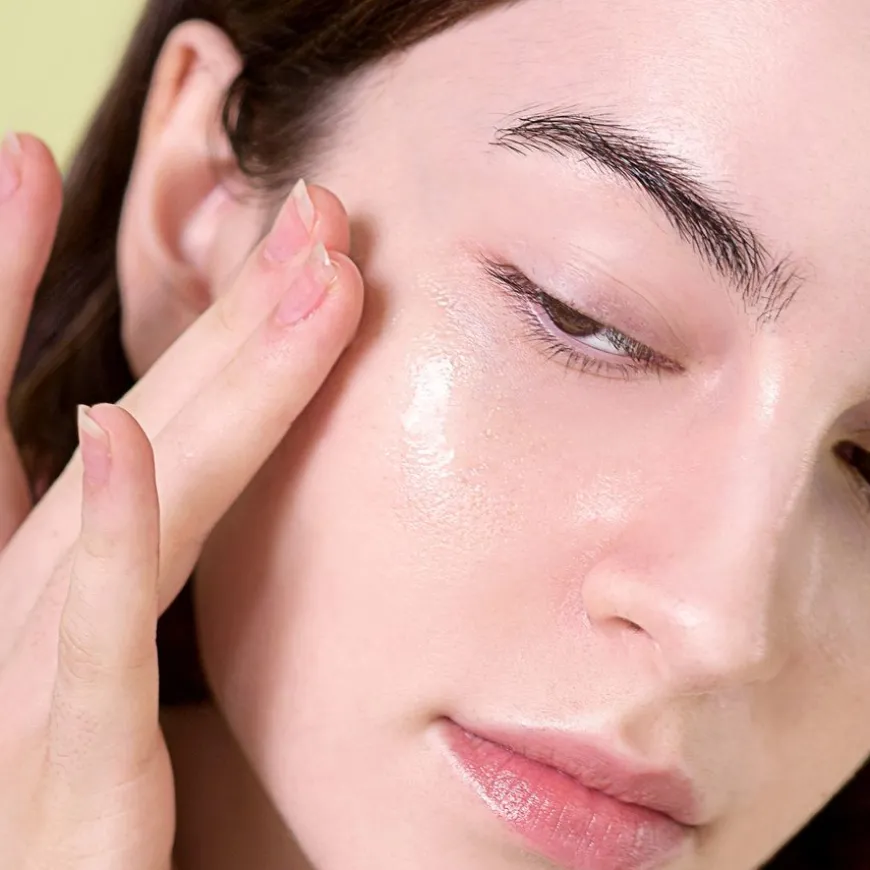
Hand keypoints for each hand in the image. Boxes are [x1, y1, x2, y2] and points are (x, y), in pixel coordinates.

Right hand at [0, 133, 363, 869]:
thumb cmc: (44, 801)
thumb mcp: (74, 666)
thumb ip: (103, 578)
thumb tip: (138, 462)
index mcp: (23, 580)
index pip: (29, 409)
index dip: (14, 280)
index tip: (32, 162)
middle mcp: (12, 603)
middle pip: (140, 429)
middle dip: (225, 318)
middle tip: (310, 211)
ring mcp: (22, 677)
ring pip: (135, 504)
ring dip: (219, 379)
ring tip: (301, 270)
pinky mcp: (64, 770)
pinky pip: (92, 649)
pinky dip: (103, 542)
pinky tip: (115, 438)